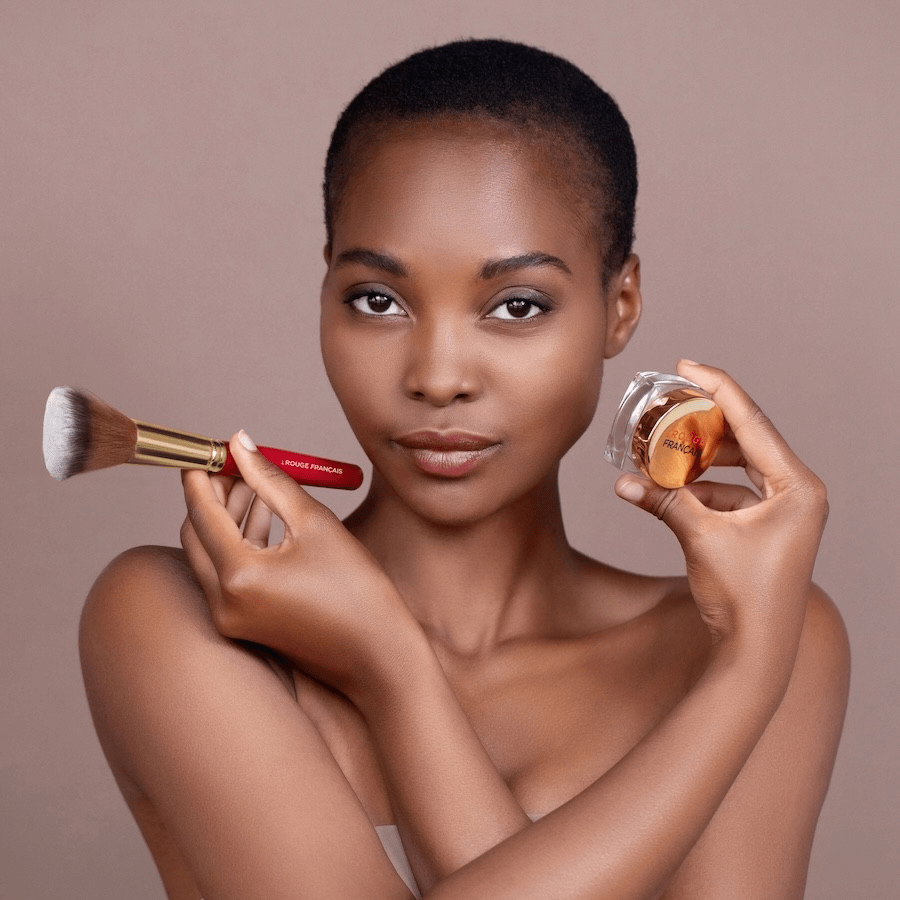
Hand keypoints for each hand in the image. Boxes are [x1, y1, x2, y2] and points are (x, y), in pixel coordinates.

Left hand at [180, 431, 414, 697]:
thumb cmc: (357, 592)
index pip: (202, 512)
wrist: (379, 657)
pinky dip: (238, 543)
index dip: (201, 475)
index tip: (207, 448)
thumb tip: (241, 444)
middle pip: (196, 534)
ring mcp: (230, 619)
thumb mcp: (315, 524)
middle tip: (233, 465)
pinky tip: (263, 516)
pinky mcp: (243, 626)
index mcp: (239, 576)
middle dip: (211, 495)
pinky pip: (227, 574)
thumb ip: (271, 480)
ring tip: (254, 484)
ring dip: (227, 517)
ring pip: (210, 554)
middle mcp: (223, 603)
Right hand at [614, 362, 827, 661]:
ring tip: (665, 448)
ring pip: (737, 466)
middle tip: (671, 402)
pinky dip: (703, 487)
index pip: (753, 423)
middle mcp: (798, 493)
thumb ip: (663, 500)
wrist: (757, 650)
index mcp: (798, 487)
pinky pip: (733, 492)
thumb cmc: (743, 595)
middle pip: (747, 439)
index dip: (718, 388)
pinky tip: (672, 487)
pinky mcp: (769, 526)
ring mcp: (786, 510)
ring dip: (700, 458)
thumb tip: (622, 481)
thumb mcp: (700, 536)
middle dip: (705, 423)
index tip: (688, 366)